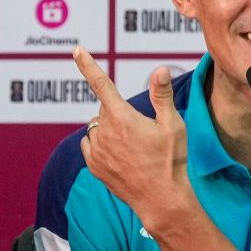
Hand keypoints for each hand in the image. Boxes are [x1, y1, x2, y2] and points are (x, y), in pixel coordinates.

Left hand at [76, 47, 192, 228]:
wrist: (163, 201)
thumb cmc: (172, 161)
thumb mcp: (173, 125)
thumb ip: (162, 95)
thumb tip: (159, 69)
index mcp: (123, 118)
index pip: (102, 84)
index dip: (88, 65)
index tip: (77, 50)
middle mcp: (105, 132)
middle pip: (106, 109)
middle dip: (119, 111)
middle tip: (142, 130)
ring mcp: (97, 151)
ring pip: (97, 127)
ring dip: (109, 128)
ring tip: (133, 147)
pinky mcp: (94, 167)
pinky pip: (90, 145)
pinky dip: (100, 144)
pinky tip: (120, 156)